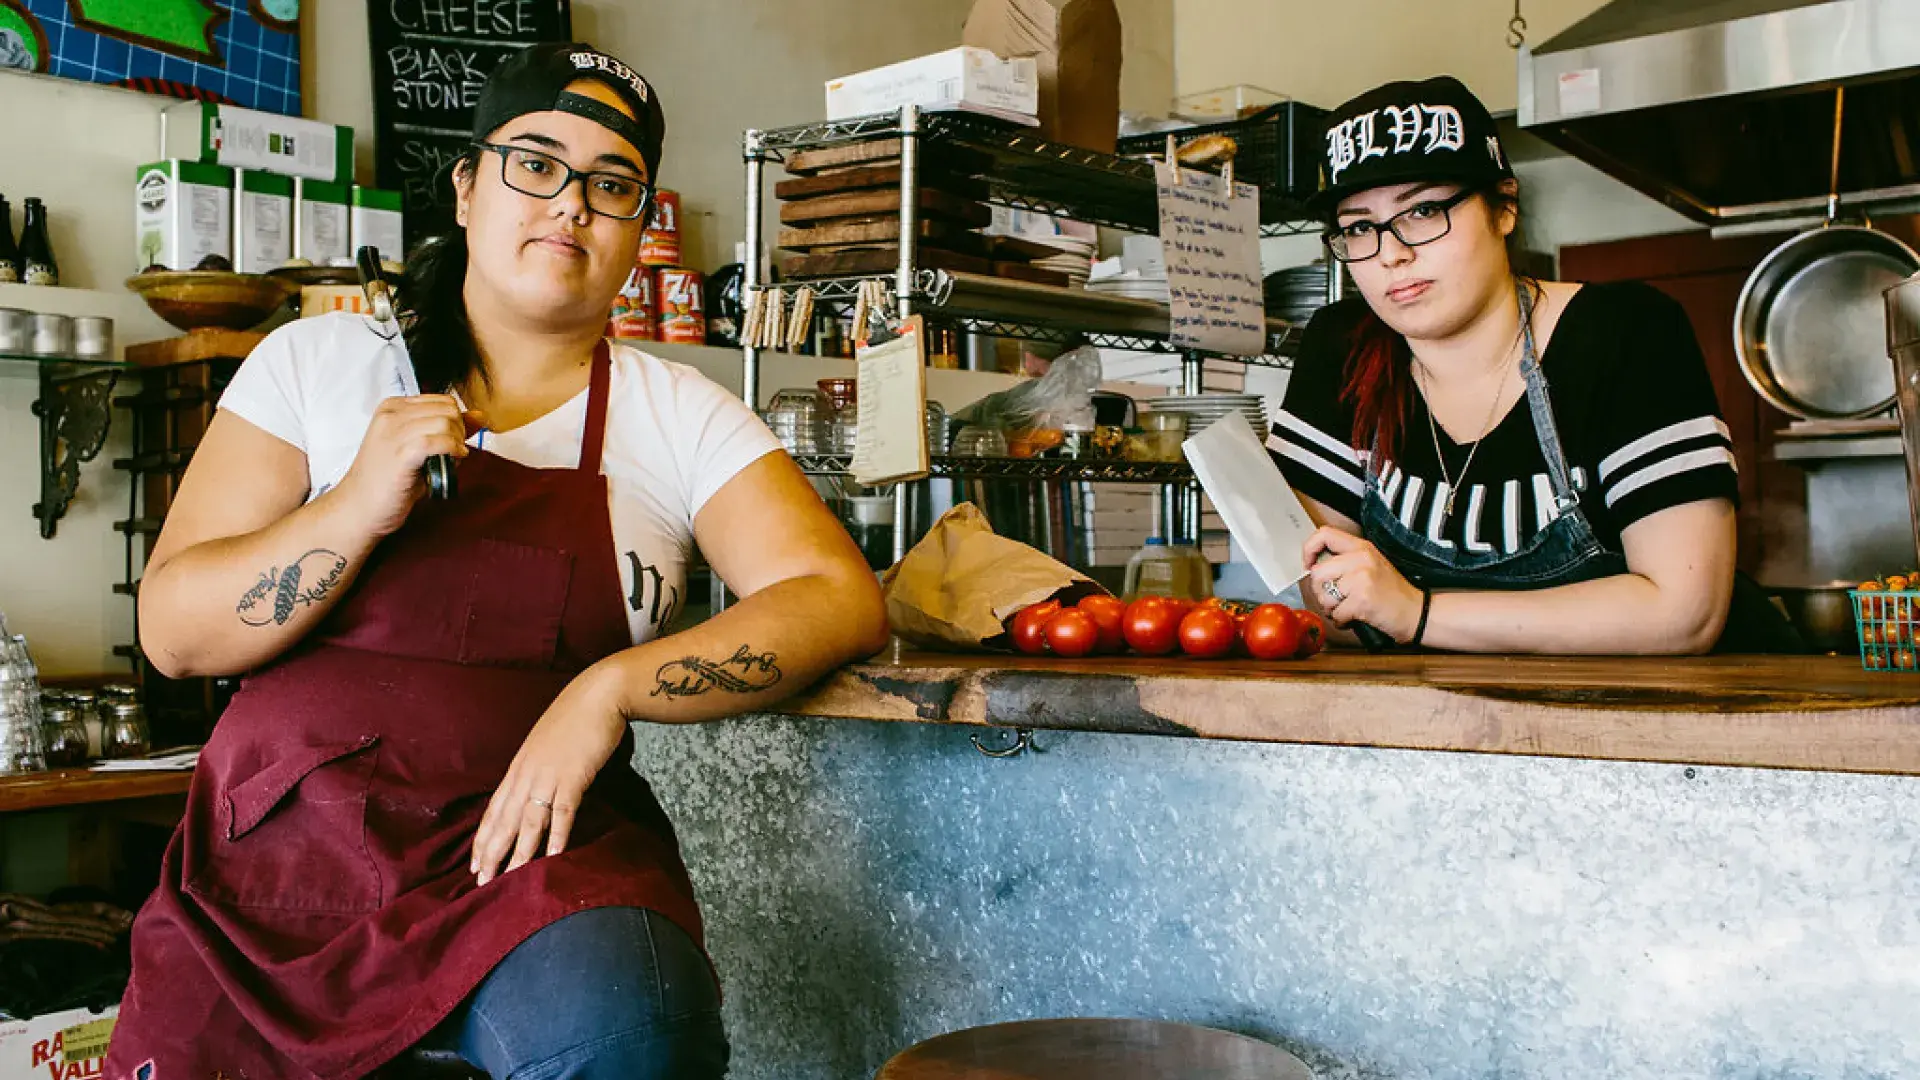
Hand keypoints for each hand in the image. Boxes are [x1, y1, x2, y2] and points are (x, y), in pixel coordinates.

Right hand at [330, 395, 482, 537]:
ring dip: (456, 442)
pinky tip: (452, 461)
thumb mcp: (419, 446)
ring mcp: (393, 432)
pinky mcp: (400, 454)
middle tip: (453, 452)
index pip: (442, 399)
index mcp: (393, 407)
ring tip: (449, 459)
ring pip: (445, 422)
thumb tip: (479, 416)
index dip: (456, 421)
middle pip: (447, 409)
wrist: (359, 507)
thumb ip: (447, 429)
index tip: (451, 441)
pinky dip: (452, 450)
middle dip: (459, 431)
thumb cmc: (388, 480)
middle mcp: (391, 414)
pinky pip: (437, 441)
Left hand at [471, 663, 628, 886]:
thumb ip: (537, 768)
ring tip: (511, 877)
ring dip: (519, 851)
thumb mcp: (546, 744)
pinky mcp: (573, 776)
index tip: (474, 864)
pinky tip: (552, 855)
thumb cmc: (574, 718)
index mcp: (519, 767)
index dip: (483, 838)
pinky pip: (562, 811)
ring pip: (529, 820)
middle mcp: (527, 774)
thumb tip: (534, 791)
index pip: (495, 809)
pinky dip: (557, 834)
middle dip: (492, 852)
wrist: (598, 695)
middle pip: (505, 820)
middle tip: (481, 882)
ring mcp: (549, 776)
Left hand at [1303, 526, 1423, 643]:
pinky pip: (1335, 614)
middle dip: (1320, 591)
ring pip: (1324, 596)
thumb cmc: (1393, 592)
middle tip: (1333, 598)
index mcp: (1362, 547)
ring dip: (1331, 609)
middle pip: (1317, 573)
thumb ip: (1346, 560)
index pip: (1324, 535)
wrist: (1417, 612)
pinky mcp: (1361, 600)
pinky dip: (1341, 621)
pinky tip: (1353, 618)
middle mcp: (1361, 559)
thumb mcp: (1372, 564)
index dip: (1309, 550)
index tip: (1309, 565)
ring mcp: (1361, 579)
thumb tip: (1314, 566)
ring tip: (1346, 608)